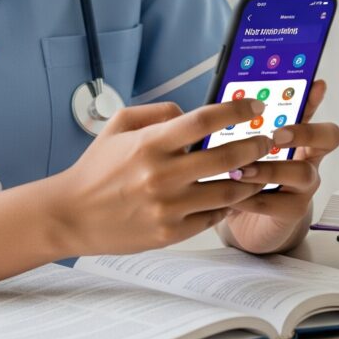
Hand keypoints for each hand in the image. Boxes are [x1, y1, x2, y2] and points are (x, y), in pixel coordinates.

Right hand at [53, 96, 275, 256]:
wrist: (72, 214)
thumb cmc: (96, 167)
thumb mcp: (119, 126)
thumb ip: (157, 112)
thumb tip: (190, 114)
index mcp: (150, 144)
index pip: (203, 121)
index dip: (235, 110)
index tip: (255, 104)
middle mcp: (162, 175)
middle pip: (225, 157)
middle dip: (254, 145)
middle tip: (266, 140)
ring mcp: (168, 207)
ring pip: (227, 191)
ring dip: (250, 179)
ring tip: (258, 170)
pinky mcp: (170, 233)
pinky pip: (211, 217)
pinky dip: (226, 205)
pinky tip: (233, 195)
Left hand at [220, 79, 338, 254]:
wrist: (241, 222)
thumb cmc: (242, 178)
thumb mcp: (238, 149)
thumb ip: (233, 128)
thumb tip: (208, 102)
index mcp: (294, 138)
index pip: (309, 111)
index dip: (315, 99)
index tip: (314, 85)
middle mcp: (306, 159)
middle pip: (327, 138)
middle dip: (306, 131)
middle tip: (276, 135)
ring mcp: (303, 187)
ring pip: (302, 173)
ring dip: (270, 170)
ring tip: (241, 171)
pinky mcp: (292, 212)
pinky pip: (278, 203)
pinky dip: (253, 198)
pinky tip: (233, 196)